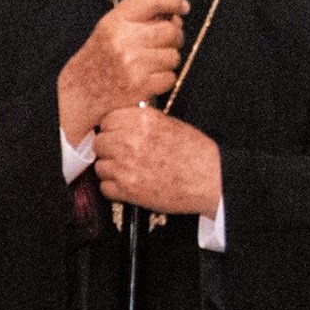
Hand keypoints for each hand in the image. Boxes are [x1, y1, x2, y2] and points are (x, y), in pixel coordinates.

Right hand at [58, 0, 187, 144]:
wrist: (82, 90)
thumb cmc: (102, 56)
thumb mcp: (112, 27)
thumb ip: (140, 17)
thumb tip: (176, 16)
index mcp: (115, 21)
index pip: (152, 0)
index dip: (172, 0)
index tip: (182, 7)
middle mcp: (123, 40)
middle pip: (170, 30)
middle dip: (174, 36)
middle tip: (166, 41)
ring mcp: (133, 64)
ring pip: (173, 56)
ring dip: (168, 59)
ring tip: (152, 62)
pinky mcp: (140, 85)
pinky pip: (170, 77)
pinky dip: (164, 78)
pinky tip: (150, 77)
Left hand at [88, 106, 220, 220]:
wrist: (209, 179)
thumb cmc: (195, 153)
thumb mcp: (170, 124)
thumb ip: (141, 122)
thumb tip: (121, 124)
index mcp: (141, 120)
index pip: (107, 120)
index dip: (112, 130)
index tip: (119, 136)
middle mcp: (129, 140)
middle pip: (99, 142)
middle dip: (109, 150)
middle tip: (124, 156)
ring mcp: (125, 165)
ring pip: (100, 166)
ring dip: (111, 170)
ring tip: (130, 172)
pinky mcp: (127, 189)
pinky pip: (105, 188)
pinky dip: (115, 189)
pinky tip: (130, 186)